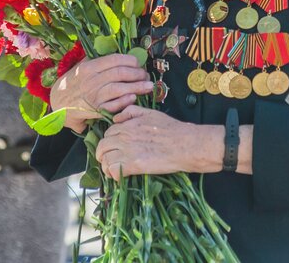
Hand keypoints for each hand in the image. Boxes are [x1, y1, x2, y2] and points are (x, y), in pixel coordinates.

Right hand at [49, 53, 151, 133]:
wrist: (58, 103)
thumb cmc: (73, 83)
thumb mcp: (81, 66)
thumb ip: (96, 59)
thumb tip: (116, 49)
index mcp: (89, 67)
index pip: (114, 60)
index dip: (130, 60)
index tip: (138, 63)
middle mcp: (91, 80)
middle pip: (119, 74)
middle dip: (137, 73)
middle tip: (146, 75)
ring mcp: (93, 96)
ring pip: (118, 89)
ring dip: (136, 87)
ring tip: (148, 86)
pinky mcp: (95, 110)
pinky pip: (113, 106)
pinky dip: (124, 102)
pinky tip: (133, 98)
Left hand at [96, 106, 213, 180]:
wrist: (185, 144)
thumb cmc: (172, 129)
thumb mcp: (151, 113)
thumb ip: (132, 112)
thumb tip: (117, 118)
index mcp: (128, 124)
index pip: (108, 133)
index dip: (109, 141)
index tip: (113, 148)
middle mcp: (125, 136)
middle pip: (103, 146)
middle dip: (102, 154)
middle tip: (107, 160)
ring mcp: (128, 150)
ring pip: (105, 159)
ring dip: (106, 166)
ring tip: (112, 170)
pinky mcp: (133, 165)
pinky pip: (113, 171)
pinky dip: (113, 175)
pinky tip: (119, 176)